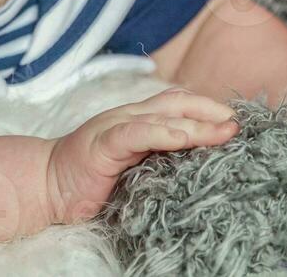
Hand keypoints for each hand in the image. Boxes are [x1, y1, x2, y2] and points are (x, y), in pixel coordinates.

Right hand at [43, 88, 238, 223]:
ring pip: (161, 116)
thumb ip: (157, 156)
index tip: (235, 120)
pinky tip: (183, 139)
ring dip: (196, 123)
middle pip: (175, 103)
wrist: (47, 185)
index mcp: (136, 120)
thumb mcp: (132, 165)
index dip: (206, 107)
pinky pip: (136, 134)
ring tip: (224, 130)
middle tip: (238, 123)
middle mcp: (127, 116)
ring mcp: (114, 126)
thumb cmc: (90, 179)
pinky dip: (161, 134)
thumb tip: (198, 162)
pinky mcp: (102, 144)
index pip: (176, 103)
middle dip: (210, 110)